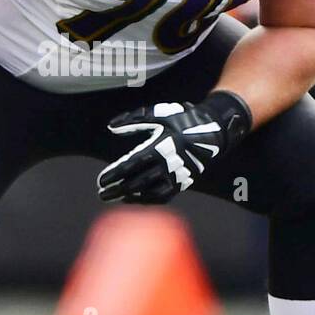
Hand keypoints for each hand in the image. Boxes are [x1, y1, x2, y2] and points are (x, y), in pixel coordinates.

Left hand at [96, 91, 251, 203]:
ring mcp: (176, 175)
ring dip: (130, 197)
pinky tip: (135, 199)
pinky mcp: (183, 182)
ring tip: (115, 198)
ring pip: (149, 192)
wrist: (213, 130)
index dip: (115, 174)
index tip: (101, 180)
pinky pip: (163, 196)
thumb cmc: (183, 120)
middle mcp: (167, 164)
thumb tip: (111, 126)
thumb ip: (133, 120)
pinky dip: (147, 200)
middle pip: (137, 182)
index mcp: (160, 146)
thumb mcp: (158, 114)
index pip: (131, 165)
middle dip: (117, 189)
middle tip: (102, 193)